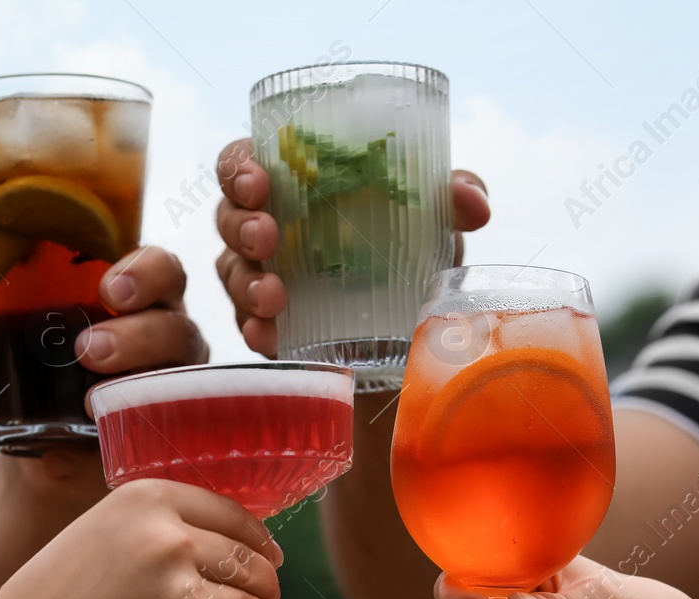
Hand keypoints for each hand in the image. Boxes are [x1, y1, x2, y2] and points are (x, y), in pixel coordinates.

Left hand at [0, 245, 210, 598]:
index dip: (146, 272)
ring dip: (140, 387)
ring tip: (91, 399)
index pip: (160, 270)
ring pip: (183, 381)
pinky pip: (182, 434)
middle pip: (179, 326)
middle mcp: (167, 340)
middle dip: (139, 334)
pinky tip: (118, 440)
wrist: (45, 444)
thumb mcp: (1, 338)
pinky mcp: (171, 437)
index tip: (108, 287)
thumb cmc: (38, 367)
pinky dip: (155, 433)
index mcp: (136, 299)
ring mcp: (175, 391)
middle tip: (89, 349)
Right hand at [0, 479, 292, 598]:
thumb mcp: (95, 535)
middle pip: (247, 560)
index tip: (268, 553)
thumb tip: (219, 549)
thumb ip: (152, 531)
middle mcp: (171, 540)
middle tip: (271, 596)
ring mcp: (184, 595)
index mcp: (146, 500)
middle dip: (266, 582)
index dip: (257, 537)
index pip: (229, 513)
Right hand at [213, 138, 491, 355]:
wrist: (411, 335)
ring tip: (274, 297)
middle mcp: (268, 228)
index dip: (237, 167)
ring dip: (246, 282)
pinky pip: (246, 326)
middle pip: (227, 215)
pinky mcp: (268, 326)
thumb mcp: (434, 227)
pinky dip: (254, 330)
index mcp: (295, 187)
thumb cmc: (409, 258)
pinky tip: (268, 337)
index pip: (243, 162)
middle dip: (240, 224)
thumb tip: (471, 200)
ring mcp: (260, 279)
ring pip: (230, 273)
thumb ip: (453, 201)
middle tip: (268, 238)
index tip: (259, 182)